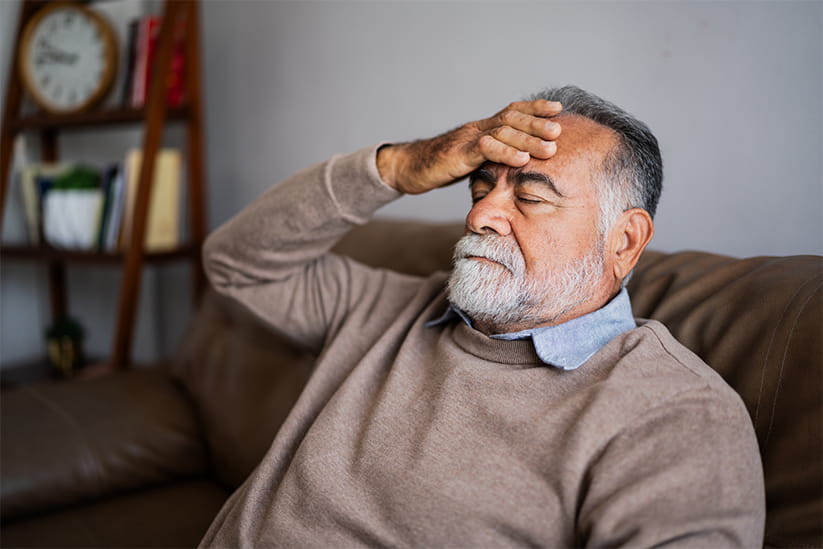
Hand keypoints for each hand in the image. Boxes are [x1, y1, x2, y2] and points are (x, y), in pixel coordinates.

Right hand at [377, 100, 562, 193]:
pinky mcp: (456, 155)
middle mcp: (476, 129)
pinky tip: (521, 160)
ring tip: (550, 149)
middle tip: (560, 130)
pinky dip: (504, 152)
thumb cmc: (439, 167)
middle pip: (511, 118)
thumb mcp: (471, 161)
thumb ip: (491, 159)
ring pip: (501, 132)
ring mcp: (466, 140)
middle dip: (537, 123)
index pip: (511, 111)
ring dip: (528, 139)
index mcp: (481, 128)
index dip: (534, 108)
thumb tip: (516, 167)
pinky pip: (484, 149)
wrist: (407, 168)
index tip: (558, 110)